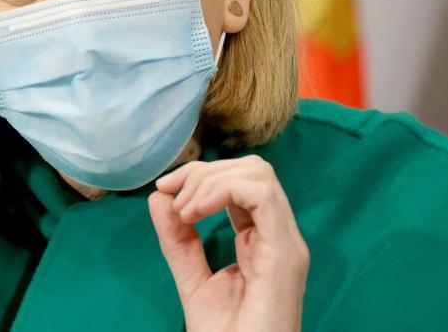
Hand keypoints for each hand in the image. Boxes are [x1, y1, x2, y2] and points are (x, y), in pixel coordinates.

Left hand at [149, 156, 308, 331]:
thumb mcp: (192, 279)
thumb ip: (178, 239)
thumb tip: (161, 198)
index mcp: (262, 239)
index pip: (241, 182)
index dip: (201, 176)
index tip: (164, 191)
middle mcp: (279, 235)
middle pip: (252, 169)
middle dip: (204, 172)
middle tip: (172, 197)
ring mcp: (286, 243)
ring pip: (259, 174)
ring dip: (211, 180)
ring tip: (185, 210)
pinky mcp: (286, 253)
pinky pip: (261, 194)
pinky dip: (222, 191)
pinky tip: (195, 213)